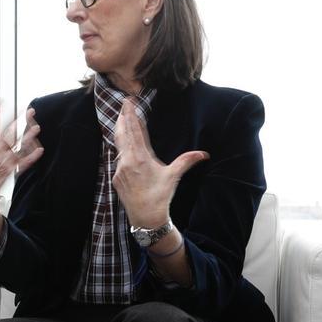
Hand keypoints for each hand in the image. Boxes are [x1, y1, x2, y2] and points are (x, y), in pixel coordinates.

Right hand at [0, 106, 42, 222]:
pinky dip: (33, 156)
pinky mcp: (11, 170)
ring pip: (19, 146)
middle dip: (20, 121)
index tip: (4, 103)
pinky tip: (40, 150)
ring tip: (37, 127)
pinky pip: (24, 162)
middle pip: (10, 133)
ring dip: (29, 136)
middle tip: (29, 112)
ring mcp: (5, 161)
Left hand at [112, 97, 207, 227]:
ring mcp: (119, 170)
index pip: (134, 131)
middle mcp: (126, 162)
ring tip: (120, 119)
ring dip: (120, 131)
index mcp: (140, 158)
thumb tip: (204, 154)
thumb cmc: (160, 197)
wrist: (145, 218)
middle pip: (122, 134)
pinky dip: (119, 146)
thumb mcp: (173, 176)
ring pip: (118, 145)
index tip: (128, 103)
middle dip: (122, 119)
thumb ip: (187, 161)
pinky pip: (117, 157)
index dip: (131, 116)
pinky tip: (121, 143)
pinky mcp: (116, 178)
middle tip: (122, 105)